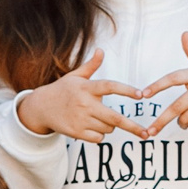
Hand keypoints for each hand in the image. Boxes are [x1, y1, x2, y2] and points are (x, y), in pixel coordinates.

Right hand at [15, 50, 147, 141]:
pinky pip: (99, 138)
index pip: (110, 86)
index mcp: (87, 88)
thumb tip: (101, 50)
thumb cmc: (62, 90)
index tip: (141, 95)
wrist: (40, 107)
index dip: (126, 90)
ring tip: (97, 117)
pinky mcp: (76, 133)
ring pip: (108, 128)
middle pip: (114, 118)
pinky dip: (100, 135)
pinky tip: (90, 127)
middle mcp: (84, 104)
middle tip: (146, 134)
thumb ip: (91, 66)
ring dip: (110, 126)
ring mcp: (80, 119)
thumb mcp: (75, 76)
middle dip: (132, 127)